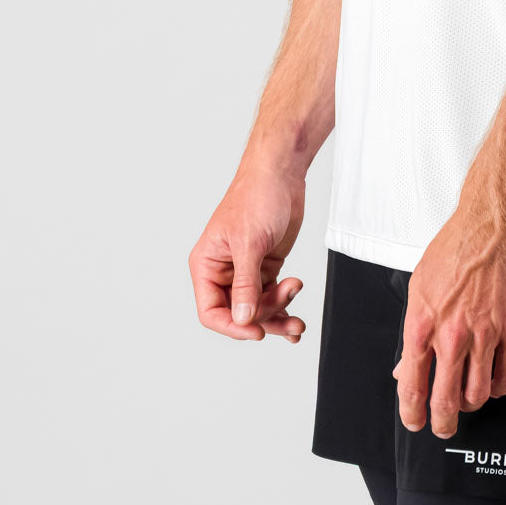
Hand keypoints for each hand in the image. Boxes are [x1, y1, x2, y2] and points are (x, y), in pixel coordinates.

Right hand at [188, 162, 306, 342]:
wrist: (282, 173)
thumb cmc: (256, 196)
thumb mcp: (249, 242)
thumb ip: (246, 283)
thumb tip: (242, 318)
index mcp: (207, 265)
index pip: (211, 311)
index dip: (232, 326)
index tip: (256, 331)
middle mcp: (224, 271)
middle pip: (239, 314)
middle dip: (265, 318)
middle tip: (288, 314)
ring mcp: (246, 271)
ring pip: (258, 308)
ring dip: (279, 315)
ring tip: (298, 315)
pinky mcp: (266, 266)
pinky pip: (271, 297)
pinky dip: (284, 307)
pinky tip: (295, 320)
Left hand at [392, 210, 505, 439]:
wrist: (494, 224)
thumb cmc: (456, 247)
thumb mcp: (419, 286)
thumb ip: (413, 330)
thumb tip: (403, 365)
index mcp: (422, 324)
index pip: (412, 386)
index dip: (412, 413)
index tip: (415, 420)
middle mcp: (452, 335)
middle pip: (445, 401)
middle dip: (442, 423)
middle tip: (443, 425)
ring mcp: (484, 335)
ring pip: (478, 394)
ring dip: (471, 404)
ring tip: (469, 399)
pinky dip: (500, 388)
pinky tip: (495, 382)